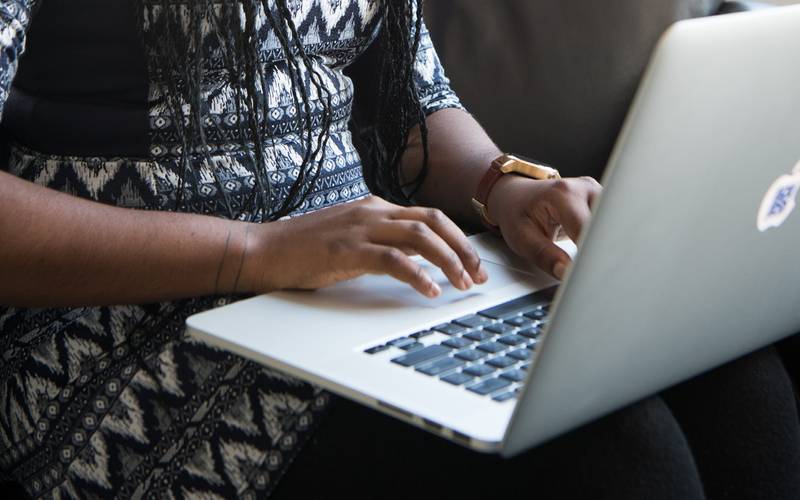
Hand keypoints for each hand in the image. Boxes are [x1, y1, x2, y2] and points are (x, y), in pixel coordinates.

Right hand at [240, 196, 487, 296]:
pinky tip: (429, 291)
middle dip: (463, 248)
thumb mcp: (349, 240)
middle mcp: (372, 212)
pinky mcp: (348, 250)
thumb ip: (380, 243)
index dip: (457, 239)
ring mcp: (360, 229)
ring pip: (420, 237)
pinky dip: (417, 276)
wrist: (262, 249)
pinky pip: (394, 260)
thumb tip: (415, 260)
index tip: (472, 263)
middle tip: (478, 274)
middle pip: (433, 222)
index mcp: (375, 208)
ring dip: (448, 261)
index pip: (428, 217)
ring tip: (462, 284)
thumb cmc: (302, 249)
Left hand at [487, 175, 601, 279]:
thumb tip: (565, 272)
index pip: (587, 231)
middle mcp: (586, 188)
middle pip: (607, 226)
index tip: (587, 274)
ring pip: (614, 225)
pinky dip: (606, 240)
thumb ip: (544, 256)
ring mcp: (597, 192)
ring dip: (607, 245)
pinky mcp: (604, 200)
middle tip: (595, 273)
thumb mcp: (521, 237)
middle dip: (603, 252)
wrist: (516, 195)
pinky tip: (599, 251)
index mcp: (564, 194)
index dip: (590, 255)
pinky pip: (612, 224)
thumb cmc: (517, 213)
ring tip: (596, 262)